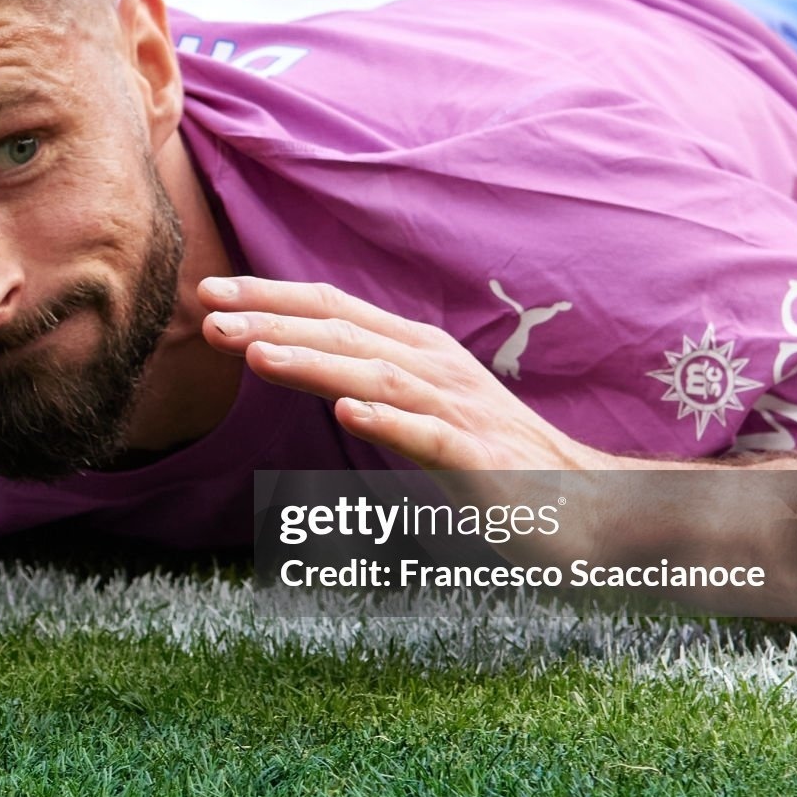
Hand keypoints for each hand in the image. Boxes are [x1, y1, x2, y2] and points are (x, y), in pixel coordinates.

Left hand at [199, 276, 611, 473]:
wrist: (589, 504)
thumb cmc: (496, 457)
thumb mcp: (425, 408)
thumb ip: (373, 381)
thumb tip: (309, 366)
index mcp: (418, 352)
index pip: (334, 311)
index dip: (272, 297)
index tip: (210, 292)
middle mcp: (436, 370)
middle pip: (344, 334)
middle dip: (272, 321)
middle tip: (207, 314)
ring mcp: (460, 413)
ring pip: (376, 377)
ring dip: (313, 363)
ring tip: (254, 354)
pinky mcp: (482, 462)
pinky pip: (430, 438)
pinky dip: (388, 422)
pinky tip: (348, 413)